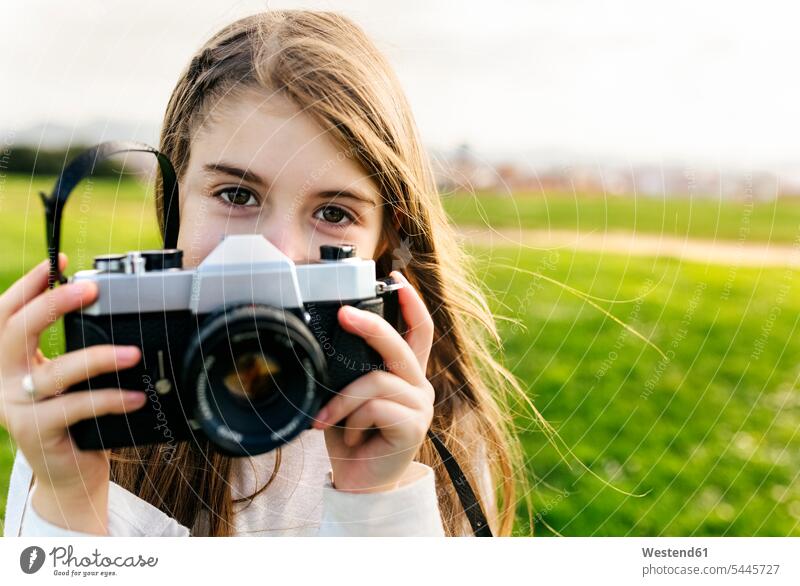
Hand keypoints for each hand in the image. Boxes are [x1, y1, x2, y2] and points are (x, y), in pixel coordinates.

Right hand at [0, 255, 145, 532]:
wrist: (70, 477)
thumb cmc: (76, 421)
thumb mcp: (70, 381)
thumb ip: (74, 350)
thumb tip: (112, 309)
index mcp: (7, 362)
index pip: (6, 314)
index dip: (27, 285)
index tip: (57, 262)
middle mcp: (3, 381)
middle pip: (16, 332)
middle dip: (53, 304)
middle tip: (90, 290)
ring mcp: (16, 408)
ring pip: (55, 373)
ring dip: (98, 358)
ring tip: (134, 354)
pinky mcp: (36, 432)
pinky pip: (76, 408)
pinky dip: (109, 399)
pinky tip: (135, 397)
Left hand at [312, 271, 434, 492]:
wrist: (360, 484)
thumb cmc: (352, 438)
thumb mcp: (348, 398)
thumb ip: (350, 373)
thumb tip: (323, 343)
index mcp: (405, 374)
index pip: (419, 330)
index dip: (412, 302)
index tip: (395, 278)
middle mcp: (418, 385)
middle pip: (399, 344)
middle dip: (370, 325)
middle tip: (344, 314)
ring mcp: (419, 405)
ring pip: (376, 381)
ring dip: (342, 401)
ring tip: (325, 420)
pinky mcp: (413, 426)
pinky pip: (376, 406)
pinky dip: (353, 420)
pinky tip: (350, 436)